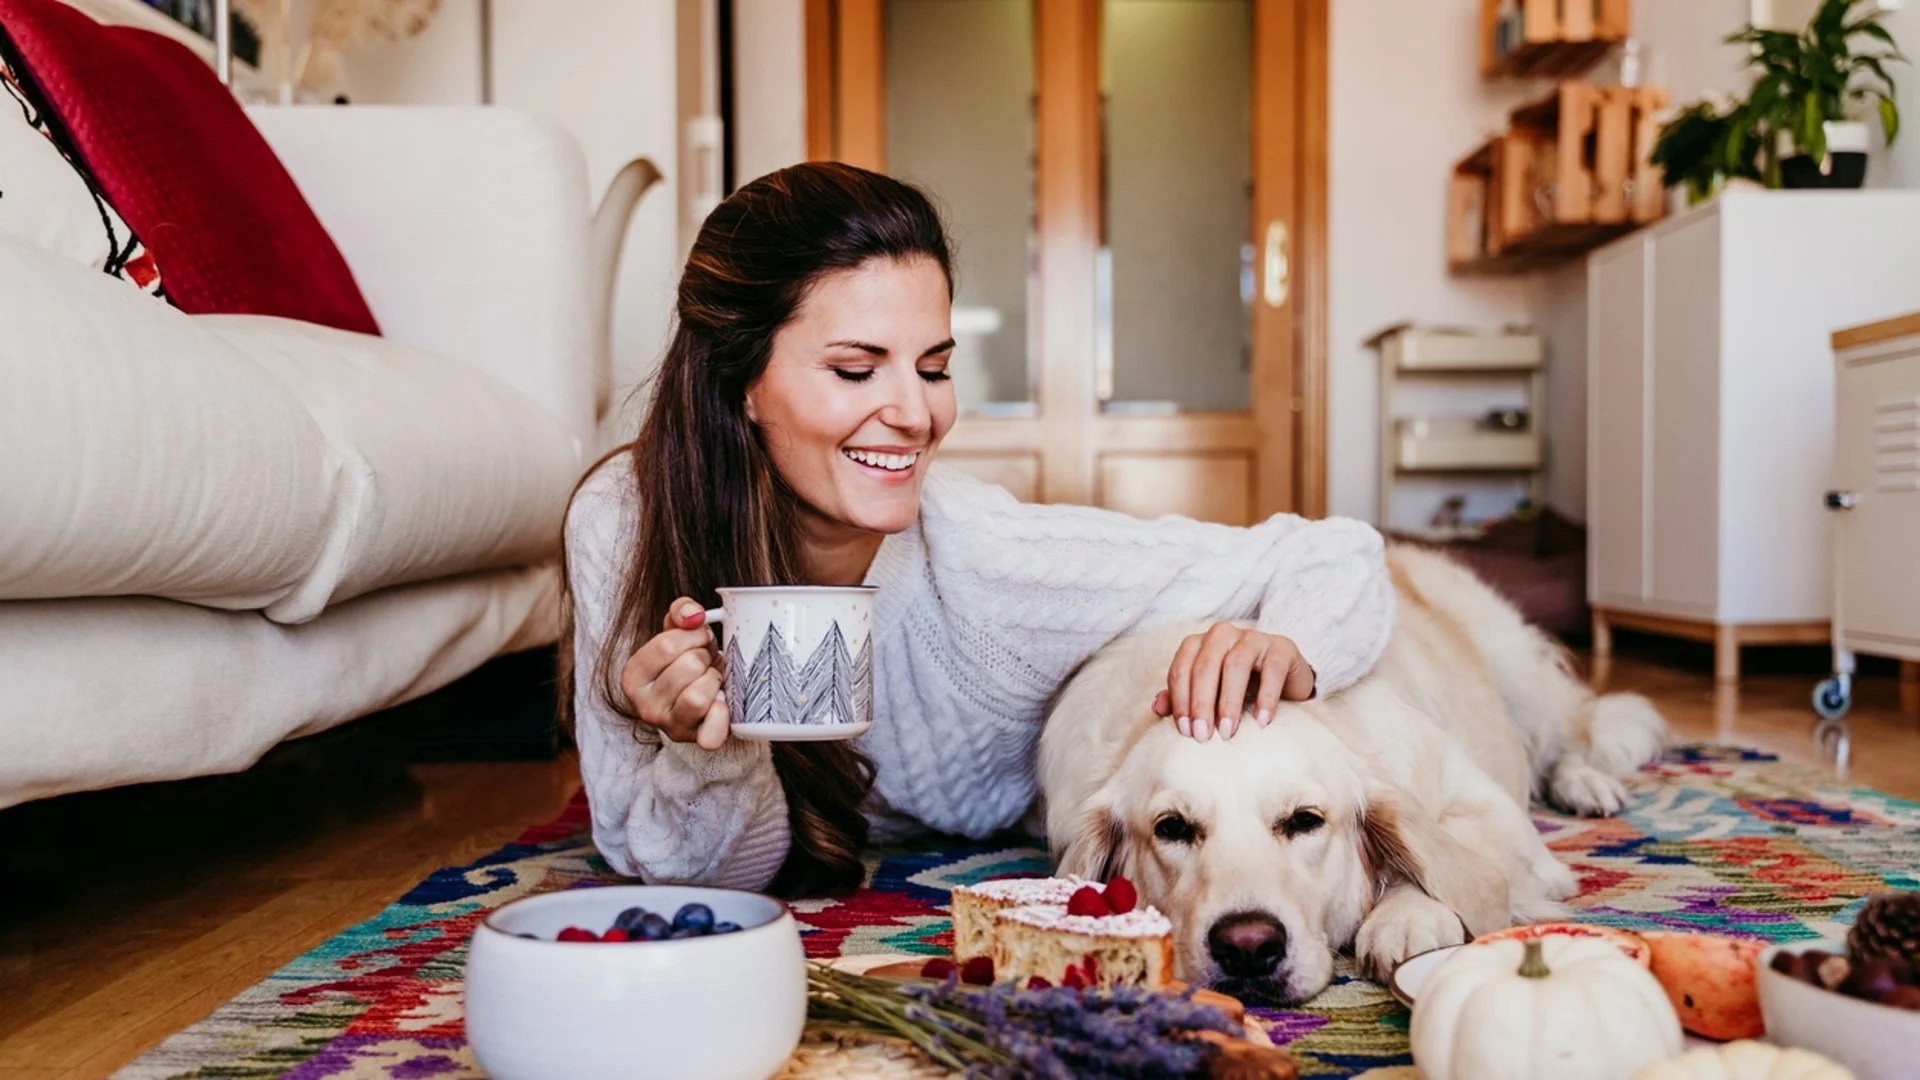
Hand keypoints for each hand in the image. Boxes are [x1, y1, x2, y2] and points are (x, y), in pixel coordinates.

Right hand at [620, 597, 729, 749]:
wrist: (701, 700)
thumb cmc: (686, 662)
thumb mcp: (676, 632)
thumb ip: (681, 612)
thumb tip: (693, 614)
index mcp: (633, 677)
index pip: (667, 644)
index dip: (694, 636)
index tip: (698, 640)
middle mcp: (645, 706)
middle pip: (689, 666)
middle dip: (706, 657)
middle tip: (707, 661)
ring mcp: (669, 727)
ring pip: (699, 695)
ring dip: (715, 680)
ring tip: (713, 678)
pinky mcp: (695, 741)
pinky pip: (712, 732)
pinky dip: (723, 715)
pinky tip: (721, 702)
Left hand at [1151, 623, 1314, 741]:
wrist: (1285, 682)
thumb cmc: (1240, 687)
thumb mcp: (1209, 694)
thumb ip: (1182, 697)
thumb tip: (1157, 708)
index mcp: (1199, 644)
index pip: (1181, 669)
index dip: (1180, 700)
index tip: (1185, 731)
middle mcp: (1222, 635)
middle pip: (1205, 666)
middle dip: (1201, 703)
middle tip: (1202, 736)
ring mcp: (1253, 638)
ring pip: (1235, 664)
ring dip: (1229, 702)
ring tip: (1228, 732)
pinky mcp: (1281, 647)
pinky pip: (1272, 669)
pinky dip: (1266, 697)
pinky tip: (1262, 721)